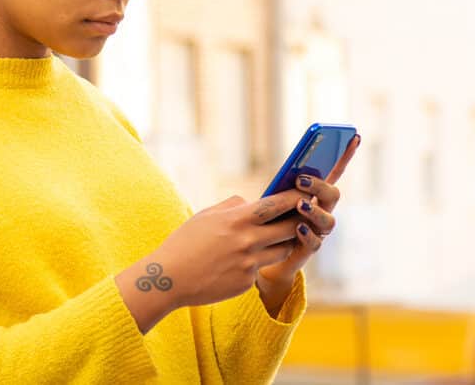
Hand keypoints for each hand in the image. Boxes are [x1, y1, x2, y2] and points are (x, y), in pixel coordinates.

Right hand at [116, 188, 310, 331]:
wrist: (169, 278)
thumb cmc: (184, 243)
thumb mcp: (205, 216)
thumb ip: (232, 206)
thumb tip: (251, 202)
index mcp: (236, 219)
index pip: (276, 204)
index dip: (294, 197)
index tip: (304, 193)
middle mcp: (247, 240)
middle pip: (290, 228)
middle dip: (299, 221)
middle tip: (305, 216)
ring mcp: (249, 263)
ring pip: (283, 250)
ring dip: (284, 243)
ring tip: (280, 238)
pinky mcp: (247, 282)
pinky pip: (262, 269)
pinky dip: (258, 263)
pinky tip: (243, 262)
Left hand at [256, 134, 360, 295]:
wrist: (264, 252)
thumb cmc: (271, 217)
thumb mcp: (275, 196)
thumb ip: (285, 185)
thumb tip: (293, 171)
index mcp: (315, 193)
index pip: (334, 172)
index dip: (346, 155)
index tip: (354, 136)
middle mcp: (322, 210)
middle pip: (333, 195)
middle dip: (319, 186)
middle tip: (300, 179)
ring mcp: (317, 230)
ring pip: (328, 220)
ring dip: (315, 211)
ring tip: (299, 204)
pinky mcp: (308, 248)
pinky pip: (315, 242)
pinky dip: (307, 234)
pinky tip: (298, 227)